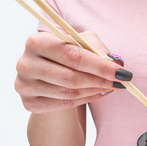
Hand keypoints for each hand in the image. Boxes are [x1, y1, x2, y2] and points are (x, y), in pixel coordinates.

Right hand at [15, 31, 130, 113]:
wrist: (47, 75)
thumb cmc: (65, 55)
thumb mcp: (81, 43)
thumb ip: (96, 48)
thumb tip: (114, 62)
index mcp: (36, 41)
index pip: (73, 55)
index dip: (99, 65)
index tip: (122, 72)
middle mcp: (25, 63)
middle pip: (70, 77)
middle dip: (99, 80)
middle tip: (119, 82)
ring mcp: (24, 85)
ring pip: (69, 92)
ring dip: (94, 90)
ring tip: (109, 86)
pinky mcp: (29, 103)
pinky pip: (64, 104)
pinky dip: (86, 100)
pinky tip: (97, 93)